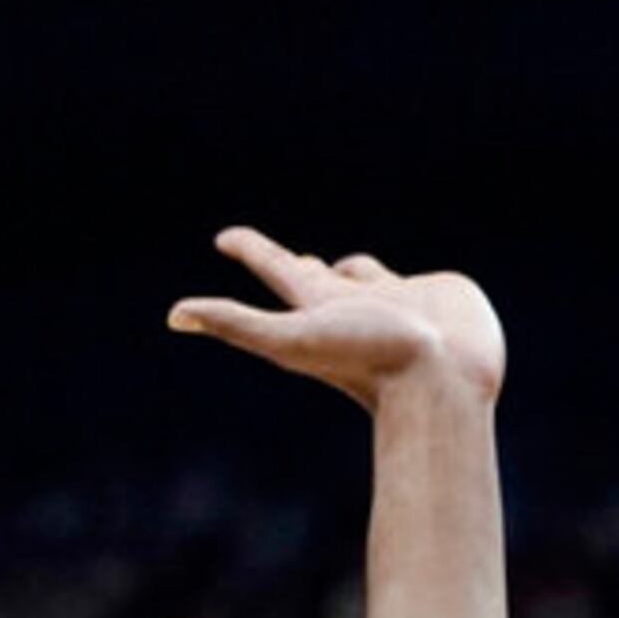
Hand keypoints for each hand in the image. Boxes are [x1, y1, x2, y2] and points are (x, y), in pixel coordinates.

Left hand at [168, 227, 506, 406]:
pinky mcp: (441, 299)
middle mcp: (351, 304)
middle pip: (315, 275)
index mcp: (315, 306)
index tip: (225, 238)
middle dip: (298, 266)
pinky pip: (425, 286)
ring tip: (349, 275)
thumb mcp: (293, 339)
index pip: (274, 269)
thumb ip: (236, 324)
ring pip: (367, 278)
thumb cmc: (368, 360)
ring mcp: (397, 303)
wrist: (445, 380)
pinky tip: (425, 295)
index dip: (250, 249)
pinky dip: (419, 286)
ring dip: (356, 274)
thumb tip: (173, 315)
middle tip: (290, 262)